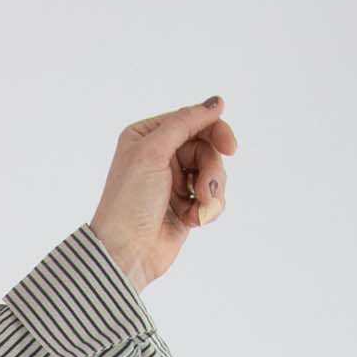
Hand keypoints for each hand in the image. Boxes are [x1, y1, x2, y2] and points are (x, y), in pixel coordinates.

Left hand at [88, 96, 237, 290]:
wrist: (126, 253)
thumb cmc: (130, 202)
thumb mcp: (153, 152)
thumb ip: (184, 122)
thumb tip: (215, 103)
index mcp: (147, 137)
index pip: (192, 121)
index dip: (215, 131)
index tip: (230, 147)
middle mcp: (160, 156)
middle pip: (207, 147)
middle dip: (211, 169)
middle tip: (205, 189)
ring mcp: (174, 181)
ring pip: (214, 172)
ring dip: (211, 191)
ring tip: (199, 208)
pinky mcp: (185, 205)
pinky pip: (213, 197)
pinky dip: (208, 208)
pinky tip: (193, 220)